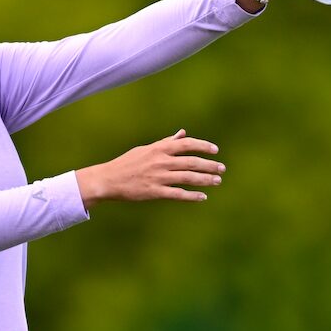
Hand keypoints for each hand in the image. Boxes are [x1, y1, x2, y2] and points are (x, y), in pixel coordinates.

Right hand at [74, 129, 224, 208]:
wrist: (108, 180)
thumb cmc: (127, 163)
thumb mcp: (146, 149)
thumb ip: (166, 142)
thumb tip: (183, 133)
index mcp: (158, 149)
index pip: (186, 144)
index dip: (203, 146)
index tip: (215, 150)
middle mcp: (160, 161)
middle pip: (191, 162)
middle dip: (209, 165)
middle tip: (221, 169)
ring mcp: (158, 177)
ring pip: (188, 178)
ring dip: (205, 179)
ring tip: (217, 181)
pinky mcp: (154, 192)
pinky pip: (177, 194)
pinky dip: (192, 196)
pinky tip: (202, 197)